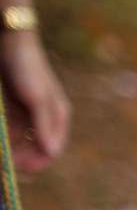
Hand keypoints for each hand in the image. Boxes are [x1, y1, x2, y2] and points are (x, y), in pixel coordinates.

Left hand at [0, 32, 70, 172]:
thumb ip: (44, 126)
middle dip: (22, 157)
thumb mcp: (36, 99)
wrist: (10, 40)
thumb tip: (52, 153)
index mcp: (58, 117)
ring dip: (12, 148)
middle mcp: (46, 117)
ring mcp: (30, 111)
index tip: (17, 169)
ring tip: (1, 153)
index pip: (51, 149)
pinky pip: (11, 128)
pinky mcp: (15, 105)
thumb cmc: (27, 68)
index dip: (37, 162)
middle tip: (5, 164)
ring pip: (22, 139)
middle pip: (36, 147)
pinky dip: (5, 136)